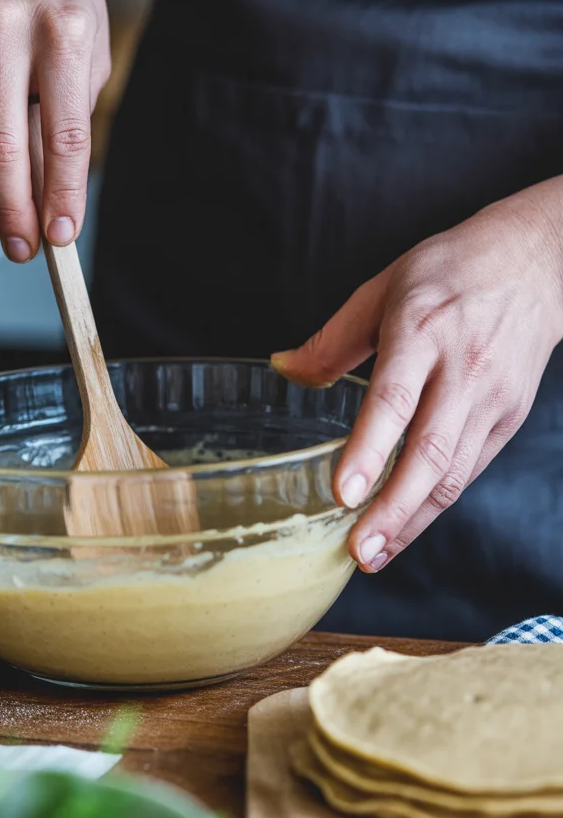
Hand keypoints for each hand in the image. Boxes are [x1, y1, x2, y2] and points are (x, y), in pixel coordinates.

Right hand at [0, 0, 109, 261]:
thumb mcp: (91, 44)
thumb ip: (73, 115)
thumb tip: (50, 192)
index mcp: (64, 28)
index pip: (64, 134)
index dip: (62, 193)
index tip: (62, 235)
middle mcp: (5, 24)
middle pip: (3, 144)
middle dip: (14, 209)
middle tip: (23, 248)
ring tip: (6, 211)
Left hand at [271, 180, 562, 571]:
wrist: (533, 263)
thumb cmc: (449, 273)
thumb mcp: (381, 289)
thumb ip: (332, 339)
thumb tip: (283, 370)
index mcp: (422, 329)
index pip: (394, 398)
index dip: (370, 449)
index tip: (344, 492)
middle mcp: (462, 368)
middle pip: (430, 452)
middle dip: (393, 509)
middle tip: (359, 549)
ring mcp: (491, 398)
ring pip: (454, 473)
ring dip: (413, 520)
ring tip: (374, 554)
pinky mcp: (508, 418)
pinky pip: (470, 470)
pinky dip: (435, 504)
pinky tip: (404, 526)